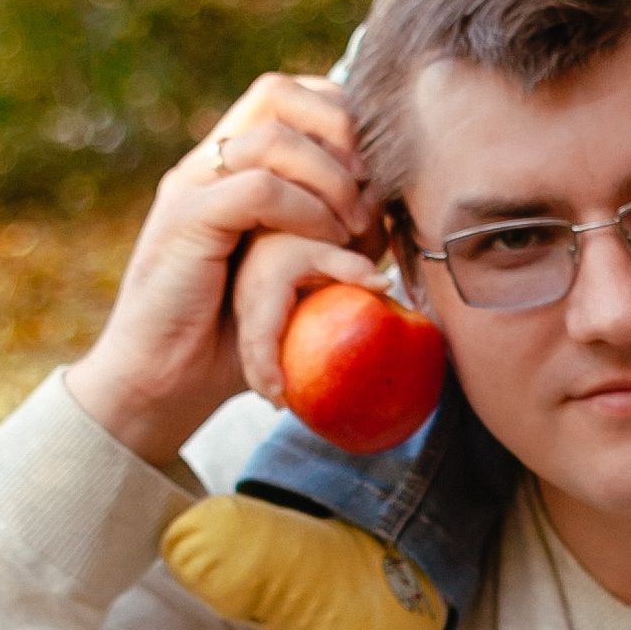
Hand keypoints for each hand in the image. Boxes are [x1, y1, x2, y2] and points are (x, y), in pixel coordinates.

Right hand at [66, 75, 371, 466]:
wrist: (161, 381)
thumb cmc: (232, 335)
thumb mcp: (293, 270)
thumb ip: (326, 228)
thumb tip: (389, 205)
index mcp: (227, 164)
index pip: (289, 95)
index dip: (342, 115)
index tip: (375, 170)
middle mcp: (204, 163)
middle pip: (277, 93)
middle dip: (340, 130)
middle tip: (370, 190)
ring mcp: (189, 187)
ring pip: (273, 139)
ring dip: (331, 180)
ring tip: (356, 228)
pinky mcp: (185, 222)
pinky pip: (258, 190)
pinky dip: (306, 213)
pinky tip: (330, 244)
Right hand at [230, 229, 391, 404]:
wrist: (271, 226)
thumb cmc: (301, 237)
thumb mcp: (323, 249)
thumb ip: (350, 266)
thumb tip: (385, 284)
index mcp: (269, 281)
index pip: (263, 333)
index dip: (265, 366)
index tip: (281, 393)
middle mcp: (251, 295)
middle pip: (251, 347)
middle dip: (262, 378)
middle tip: (281, 403)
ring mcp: (245, 303)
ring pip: (248, 347)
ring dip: (260, 375)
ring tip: (279, 400)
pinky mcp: (248, 310)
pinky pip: (252, 341)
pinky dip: (262, 364)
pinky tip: (278, 383)